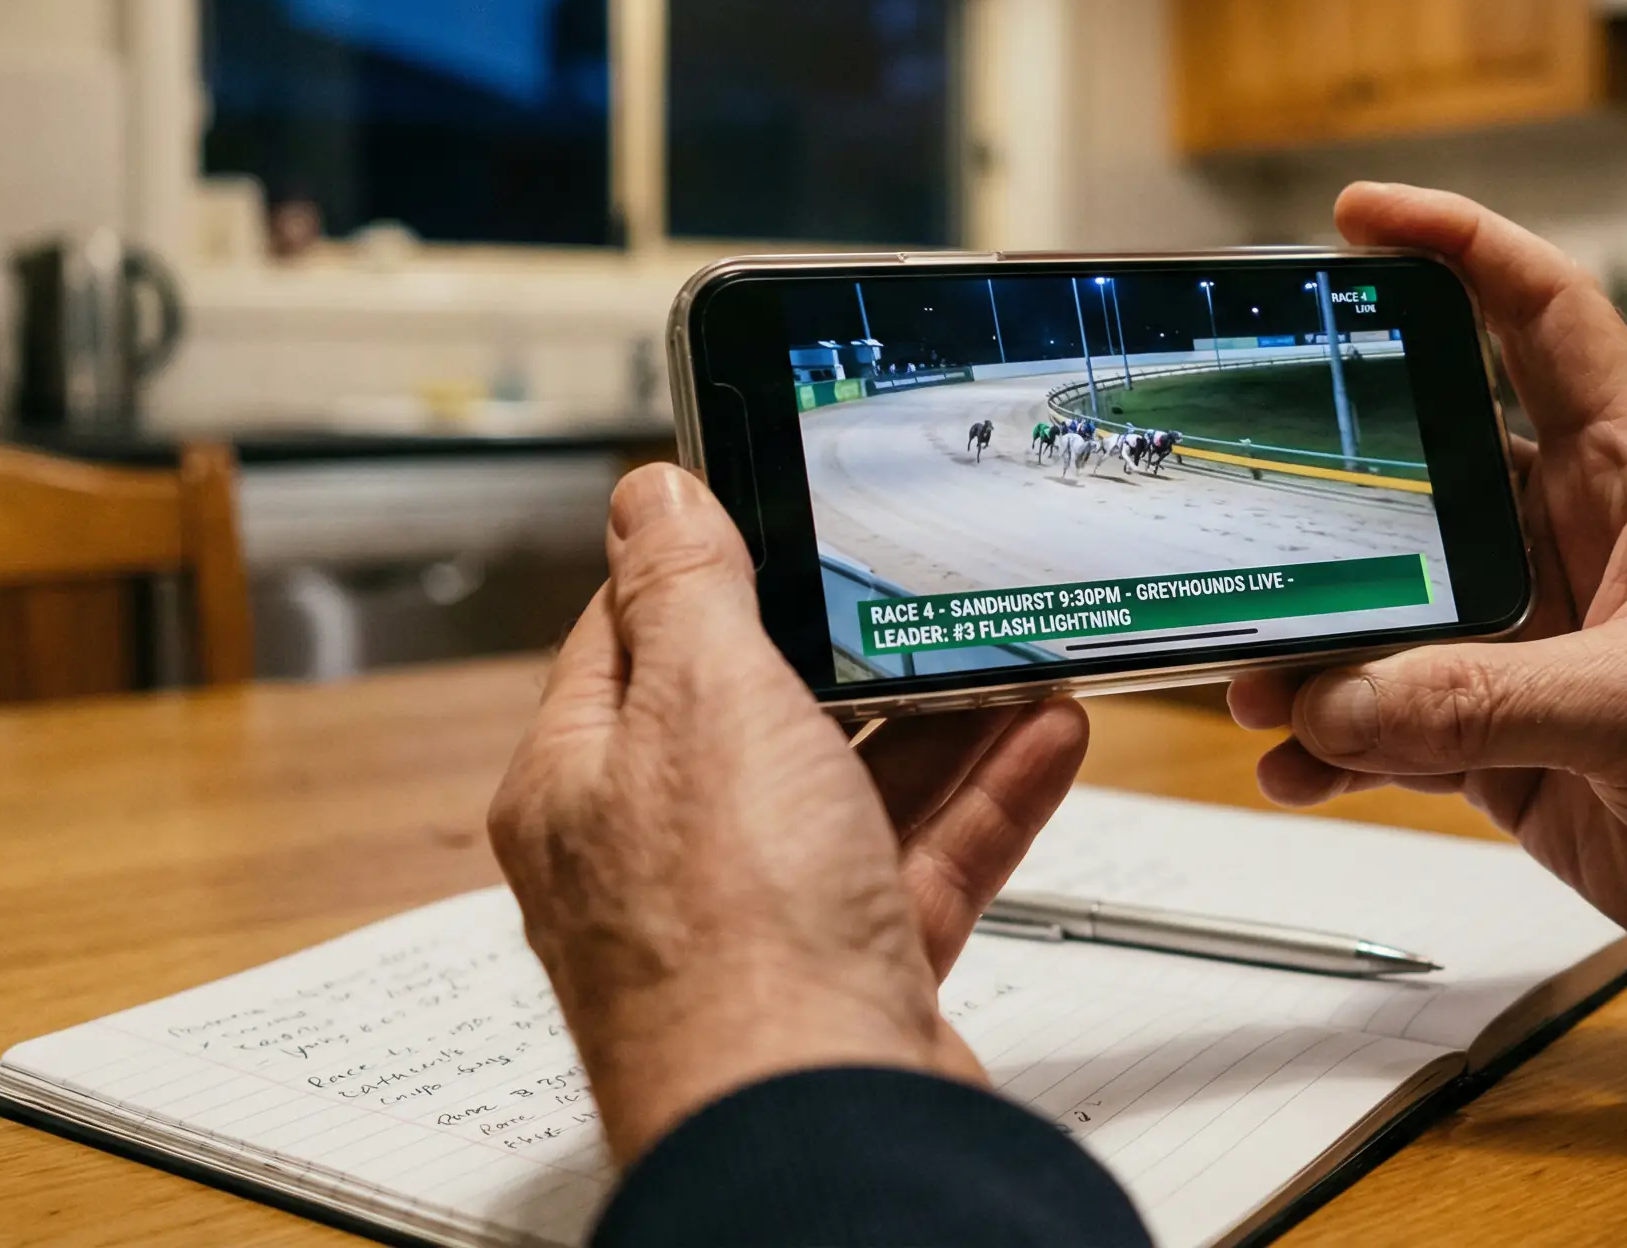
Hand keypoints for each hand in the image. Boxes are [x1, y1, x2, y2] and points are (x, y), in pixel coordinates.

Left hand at [489, 464, 1087, 1163]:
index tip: (782, 510)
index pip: (632, 638)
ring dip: (941, 717)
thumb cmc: (730, 942)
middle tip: (923, 581)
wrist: (819, 1127)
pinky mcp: (853, 974)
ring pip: (855, 790)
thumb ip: (687, 589)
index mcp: (585, 784)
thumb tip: (650, 499)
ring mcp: (761, 922)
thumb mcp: (703, 701)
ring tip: (1011, 647)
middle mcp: (662, 856)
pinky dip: (985, 798)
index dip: (709, 567)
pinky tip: (1041, 738)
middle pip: (759, 714)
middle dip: (855, 648)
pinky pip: (924, 863)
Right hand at [1232, 184, 1626, 1019]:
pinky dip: (1331, 741)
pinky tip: (1293, 764)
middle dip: (1326, 477)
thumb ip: (1491, 700)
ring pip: (1386, 605)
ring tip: (1255, 675)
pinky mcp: (1502, 735)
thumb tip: (1344, 697)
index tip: (1360, 218)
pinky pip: (1387, 720)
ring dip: (1316, 638)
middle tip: (1239, 482)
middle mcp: (1566, 542)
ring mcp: (1527, 640)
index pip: (1543, 320)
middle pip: (1422, 466)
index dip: (1460, 249)